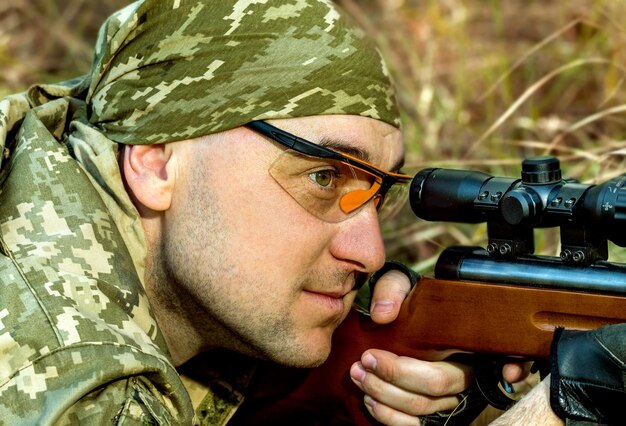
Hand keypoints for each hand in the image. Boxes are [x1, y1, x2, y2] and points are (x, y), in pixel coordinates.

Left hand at [352, 269, 529, 424]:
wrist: (402, 315)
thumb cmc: (408, 300)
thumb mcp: (401, 283)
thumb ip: (392, 288)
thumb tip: (383, 314)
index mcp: (466, 341)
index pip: (480, 358)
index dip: (480, 365)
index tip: (414, 356)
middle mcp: (464, 373)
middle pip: (435, 384)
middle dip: (393, 375)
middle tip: (365, 360)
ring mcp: (449, 397)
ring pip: (422, 408)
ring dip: (384, 395)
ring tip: (359, 375)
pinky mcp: (431, 411)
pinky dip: (389, 417)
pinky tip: (370, 399)